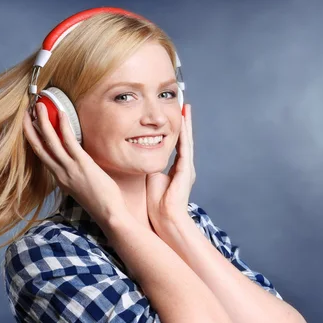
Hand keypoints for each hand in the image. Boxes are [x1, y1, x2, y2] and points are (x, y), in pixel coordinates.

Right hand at [23, 102, 125, 224]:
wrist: (108, 214)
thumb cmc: (100, 202)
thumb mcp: (81, 188)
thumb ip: (75, 175)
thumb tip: (77, 164)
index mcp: (59, 179)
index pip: (41, 156)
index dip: (33, 139)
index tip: (29, 126)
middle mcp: (60, 173)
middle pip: (39, 147)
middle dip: (31, 128)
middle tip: (26, 112)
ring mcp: (69, 168)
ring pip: (51, 141)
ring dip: (44, 122)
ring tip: (40, 106)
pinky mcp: (82, 164)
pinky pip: (69, 142)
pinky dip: (64, 127)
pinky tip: (61, 114)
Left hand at [146, 104, 195, 230]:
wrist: (165, 218)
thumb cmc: (156, 204)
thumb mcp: (150, 179)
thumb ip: (147, 166)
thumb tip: (136, 154)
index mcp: (175, 169)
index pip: (175, 144)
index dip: (174, 129)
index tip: (172, 115)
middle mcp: (184, 166)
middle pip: (183, 138)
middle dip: (183, 121)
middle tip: (182, 103)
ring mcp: (187, 167)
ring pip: (186, 139)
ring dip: (185, 123)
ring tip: (185, 106)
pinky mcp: (186, 169)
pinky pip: (185, 147)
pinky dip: (184, 133)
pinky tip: (183, 121)